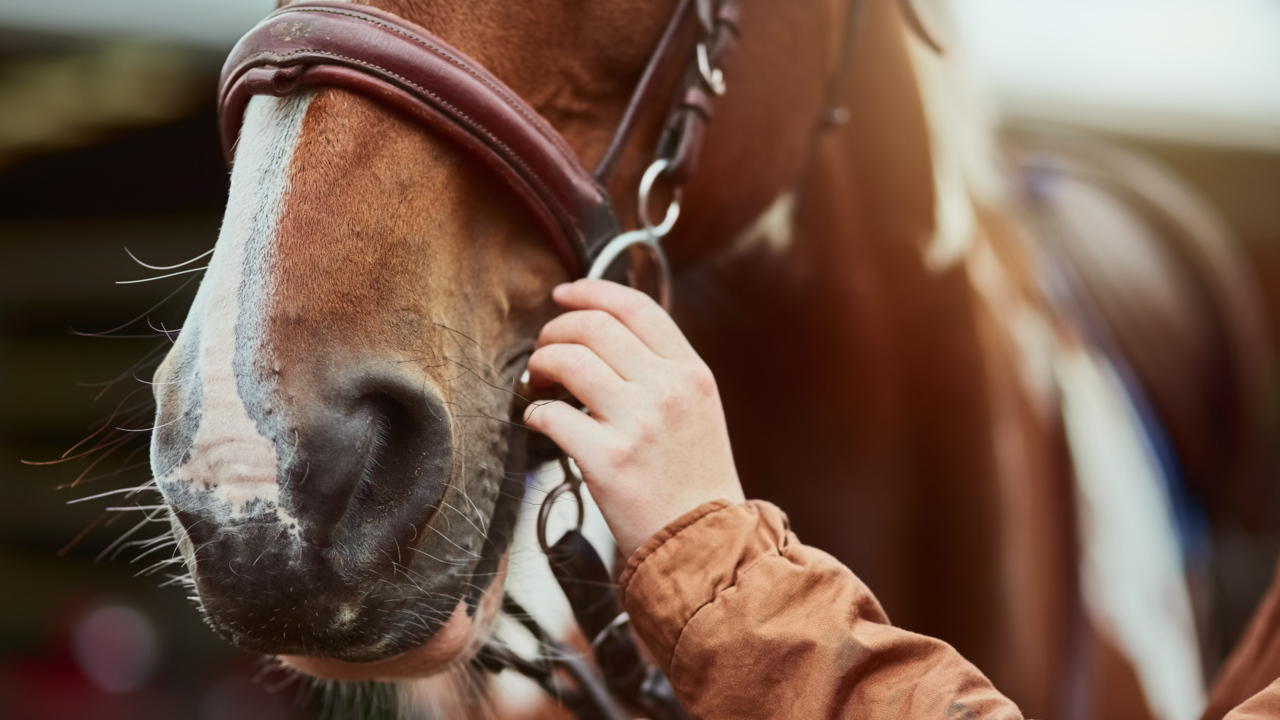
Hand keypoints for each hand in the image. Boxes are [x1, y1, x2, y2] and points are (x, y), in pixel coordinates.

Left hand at [522, 279, 744, 558]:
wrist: (708, 546)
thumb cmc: (695, 482)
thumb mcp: (697, 411)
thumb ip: (662, 371)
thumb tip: (605, 334)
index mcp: (691, 373)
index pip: (636, 307)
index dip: (591, 291)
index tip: (564, 295)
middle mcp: (668, 390)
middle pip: (594, 326)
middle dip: (555, 330)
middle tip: (544, 349)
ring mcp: (638, 424)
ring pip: (568, 361)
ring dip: (541, 365)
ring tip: (539, 382)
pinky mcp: (608, 460)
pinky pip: (552, 416)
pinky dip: (537, 414)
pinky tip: (542, 423)